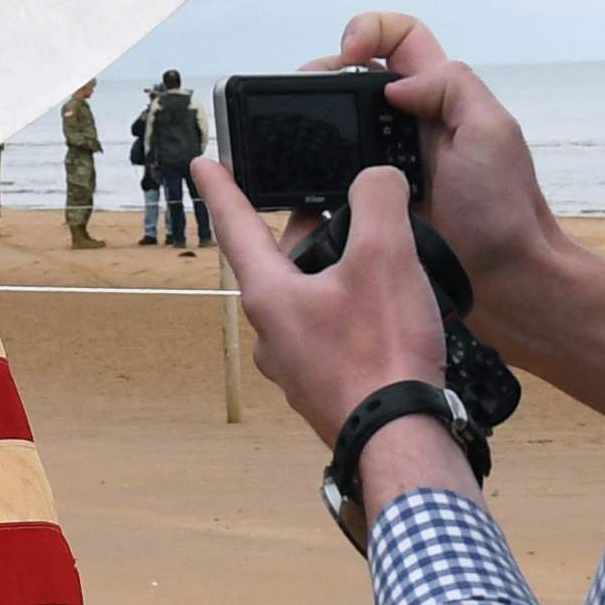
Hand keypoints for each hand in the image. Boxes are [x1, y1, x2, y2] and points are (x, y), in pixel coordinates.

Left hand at [196, 157, 458, 458]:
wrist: (401, 440)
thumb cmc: (383, 354)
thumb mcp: (385, 256)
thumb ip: (377, 199)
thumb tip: (376, 181)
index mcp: (270, 294)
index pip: (236, 226)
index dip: (222, 188)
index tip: (202, 164)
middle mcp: (271, 333)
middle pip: (280, 263)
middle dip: (307, 231)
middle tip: (339, 208)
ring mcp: (296, 366)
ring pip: (306, 299)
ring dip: (334, 272)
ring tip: (376, 258)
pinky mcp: (326, 387)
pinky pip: (329, 333)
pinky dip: (350, 310)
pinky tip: (388, 311)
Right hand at [323, 8, 604, 422]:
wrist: (503, 280)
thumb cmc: (504, 208)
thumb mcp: (492, 130)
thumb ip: (450, 87)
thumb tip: (393, 87)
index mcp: (441, 95)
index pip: (400, 37)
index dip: (370, 30)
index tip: (349, 55)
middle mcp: (410, 123)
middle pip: (355, 77)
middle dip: (324, 73)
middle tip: (304, 95)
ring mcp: (388, 164)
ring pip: (339, 125)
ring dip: (314, 120)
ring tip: (293, 131)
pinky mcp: (372, 202)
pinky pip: (334, 175)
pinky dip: (313, 169)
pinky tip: (297, 173)